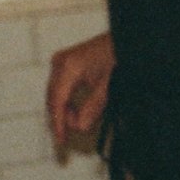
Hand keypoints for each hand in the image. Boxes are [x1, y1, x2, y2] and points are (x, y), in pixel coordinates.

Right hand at [46, 32, 114, 150]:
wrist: (126, 38)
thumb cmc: (119, 55)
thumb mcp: (109, 84)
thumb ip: (94, 107)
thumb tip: (79, 127)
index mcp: (68, 67)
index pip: (57, 102)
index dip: (59, 124)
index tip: (61, 141)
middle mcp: (60, 62)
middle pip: (53, 99)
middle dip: (63, 118)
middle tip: (75, 134)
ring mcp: (62, 61)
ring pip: (57, 95)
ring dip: (68, 110)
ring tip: (83, 120)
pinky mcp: (67, 63)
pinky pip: (62, 88)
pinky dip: (70, 101)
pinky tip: (81, 110)